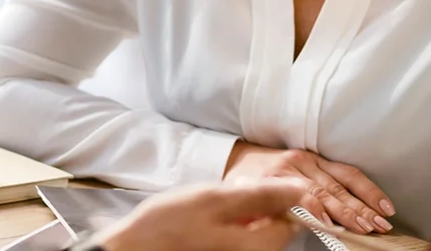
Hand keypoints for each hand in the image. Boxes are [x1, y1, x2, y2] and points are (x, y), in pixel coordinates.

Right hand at [92, 179, 304, 250]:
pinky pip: (234, 243)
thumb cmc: (168, 224)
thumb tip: (300, 189)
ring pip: (252, 235)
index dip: (275, 198)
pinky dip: (225, 230)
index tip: (250, 187)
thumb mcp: (214, 198)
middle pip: (271, 231)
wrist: (131, 249)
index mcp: (257, 248)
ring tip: (208, 209)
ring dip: (238, 217)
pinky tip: (203, 223)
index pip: (291, 222)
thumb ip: (261, 194)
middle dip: (253, 208)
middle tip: (223, 196)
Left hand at [223, 141, 393, 234]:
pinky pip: (345, 171)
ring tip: (383, 217)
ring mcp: (307, 160)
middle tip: (372, 227)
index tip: (332, 226)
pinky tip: (380, 200)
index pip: (303, 194)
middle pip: (328, 190)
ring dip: (365, 201)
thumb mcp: (246, 202)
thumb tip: (289, 228)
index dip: (319, 210)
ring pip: (342, 181)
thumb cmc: (242, 185)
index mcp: (274, 178)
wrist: (238, 156)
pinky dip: (365, 187)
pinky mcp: (316, 157)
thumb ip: (267, 215)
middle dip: (353, 210)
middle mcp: (294, 166)